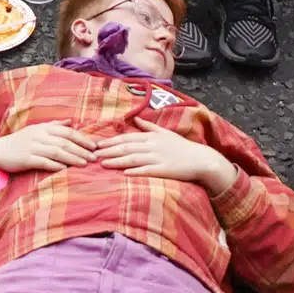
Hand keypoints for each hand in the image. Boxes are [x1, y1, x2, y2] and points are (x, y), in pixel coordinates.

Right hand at [0, 121, 96, 172]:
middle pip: (64, 142)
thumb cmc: (19, 141)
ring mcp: (32, 147)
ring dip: (72, 158)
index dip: (82, 138)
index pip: (67, 131)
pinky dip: (56, 165)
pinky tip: (66, 170)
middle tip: (94, 157)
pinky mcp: (26, 159)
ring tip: (85, 164)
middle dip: (81, 149)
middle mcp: (39, 136)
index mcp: (43, 128)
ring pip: (57, 152)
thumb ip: (54, 125)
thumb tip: (71, 121)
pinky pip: (44, 162)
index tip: (94, 146)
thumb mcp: (36, 129)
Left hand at [90, 127, 238, 191]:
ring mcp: (158, 158)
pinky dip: (135, 171)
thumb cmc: (181, 147)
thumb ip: (149, 126)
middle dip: (108, 150)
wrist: (200, 159)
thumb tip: (136, 119)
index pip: (126, 138)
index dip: (110, 141)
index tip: (96, 144)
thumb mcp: (165, 133)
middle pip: (126, 147)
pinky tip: (124, 173)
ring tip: (102, 163)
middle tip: (93, 154)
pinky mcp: (164, 170)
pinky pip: (147, 170)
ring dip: (116, 161)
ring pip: (133, 158)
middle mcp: (152, 146)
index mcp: (151, 137)